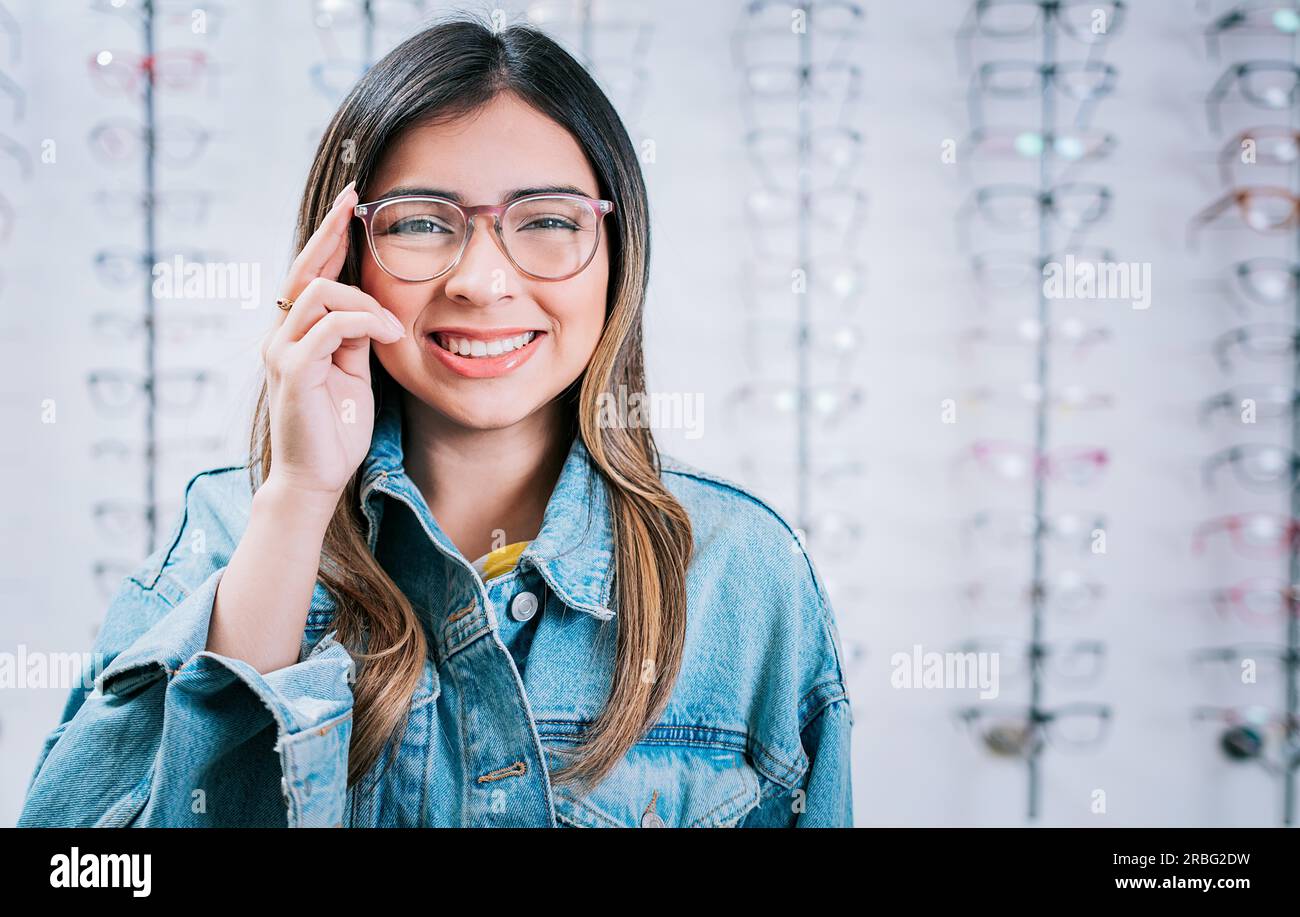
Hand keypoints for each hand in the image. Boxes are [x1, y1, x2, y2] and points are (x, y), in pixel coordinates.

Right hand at [259, 180, 407, 501]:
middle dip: (330, 231)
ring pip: (320, 293)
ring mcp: (282, 351)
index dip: (328, 236)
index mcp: (295, 333)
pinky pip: (330, 326)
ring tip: (391, 326)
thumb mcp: (354, 370)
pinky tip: (387, 334)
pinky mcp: (293, 370)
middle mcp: (281, 336)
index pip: (309, 273)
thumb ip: (356, 335)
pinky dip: (364, 322)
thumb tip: (372, 305)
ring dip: (364, 300)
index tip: (351, 205)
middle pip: (303, 268)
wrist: (316, 476)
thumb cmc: (336, 427)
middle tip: (355, 202)